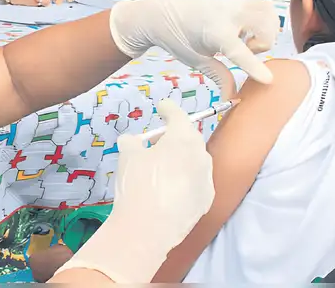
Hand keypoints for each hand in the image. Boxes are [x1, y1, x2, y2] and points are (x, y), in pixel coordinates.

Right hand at [55, 99, 214, 282]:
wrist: (148, 228)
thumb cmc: (138, 185)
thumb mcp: (127, 156)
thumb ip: (131, 142)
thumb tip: (132, 141)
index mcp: (183, 139)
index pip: (178, 116)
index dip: (169, 108)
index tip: (162, 106)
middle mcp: (200, 156)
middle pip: (189, 138)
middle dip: (174, 136)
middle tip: (156, 141)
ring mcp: (206, 179)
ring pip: (195, 161)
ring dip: (181, 158)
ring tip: (162, 167)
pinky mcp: (206, 200)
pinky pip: (196, 181)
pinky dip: (185, 179)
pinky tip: (170, 188)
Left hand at [109, 0, 277, 98]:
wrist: (162, 13)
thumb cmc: (177, 38)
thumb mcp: (196, 61)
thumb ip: (219, 76)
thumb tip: (232, 98)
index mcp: (215, 32)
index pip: (240, 52)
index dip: (255, 68)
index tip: (268, 80)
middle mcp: (229, 14)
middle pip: (266, 28)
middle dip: (263, 44)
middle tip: (245, 50)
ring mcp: (234, 3)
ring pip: (268, 14)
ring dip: (265, 31)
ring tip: (246, 40)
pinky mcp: (237, 0)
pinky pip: (262, 8)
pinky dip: (261, 21)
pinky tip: (244, 31)